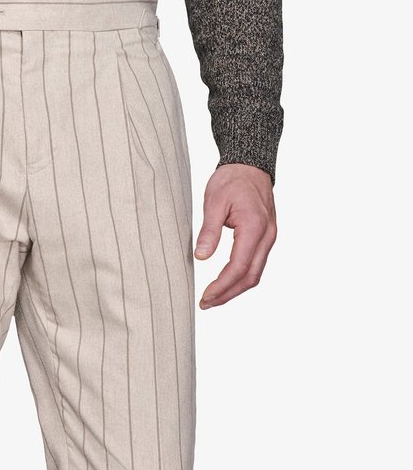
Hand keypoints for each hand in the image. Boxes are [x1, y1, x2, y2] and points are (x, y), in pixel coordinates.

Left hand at [194, 163, 276, 309]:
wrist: (250, 165)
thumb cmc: (231, 180)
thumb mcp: (213, 201)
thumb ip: (208, 231)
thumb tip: (200, 257)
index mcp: (254, 227)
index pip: (238, 267)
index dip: (221, 286)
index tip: (204, 297)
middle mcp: (267, 236)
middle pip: (250, 278)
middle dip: (227, 295)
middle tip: (205, 304)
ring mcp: (269, 238)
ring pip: (255, 275)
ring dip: (234, 290)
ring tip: (212, 298)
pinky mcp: (266, 239)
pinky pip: (256, 266)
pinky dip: (240, 279)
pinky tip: (225, 284)